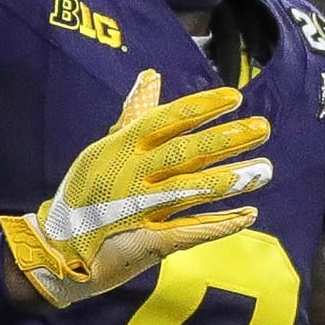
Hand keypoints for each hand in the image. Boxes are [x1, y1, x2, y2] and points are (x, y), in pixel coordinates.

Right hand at [1, 69, 271, 308]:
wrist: (59, 249)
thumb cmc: (86, 194)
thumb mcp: (103, 150)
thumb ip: (134, 115)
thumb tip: (152, 75)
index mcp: (120, 149)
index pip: (167, 120)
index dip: (202, 108)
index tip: (235, 96)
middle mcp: (131, 176)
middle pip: (186, 152)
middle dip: (227, 139)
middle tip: (263, 127)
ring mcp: (140, 210)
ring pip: (194, 189)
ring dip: (232, 179)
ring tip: (265, 169)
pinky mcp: (149, 243)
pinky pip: (192, 230)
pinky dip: (222, 224)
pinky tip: (250, 214)